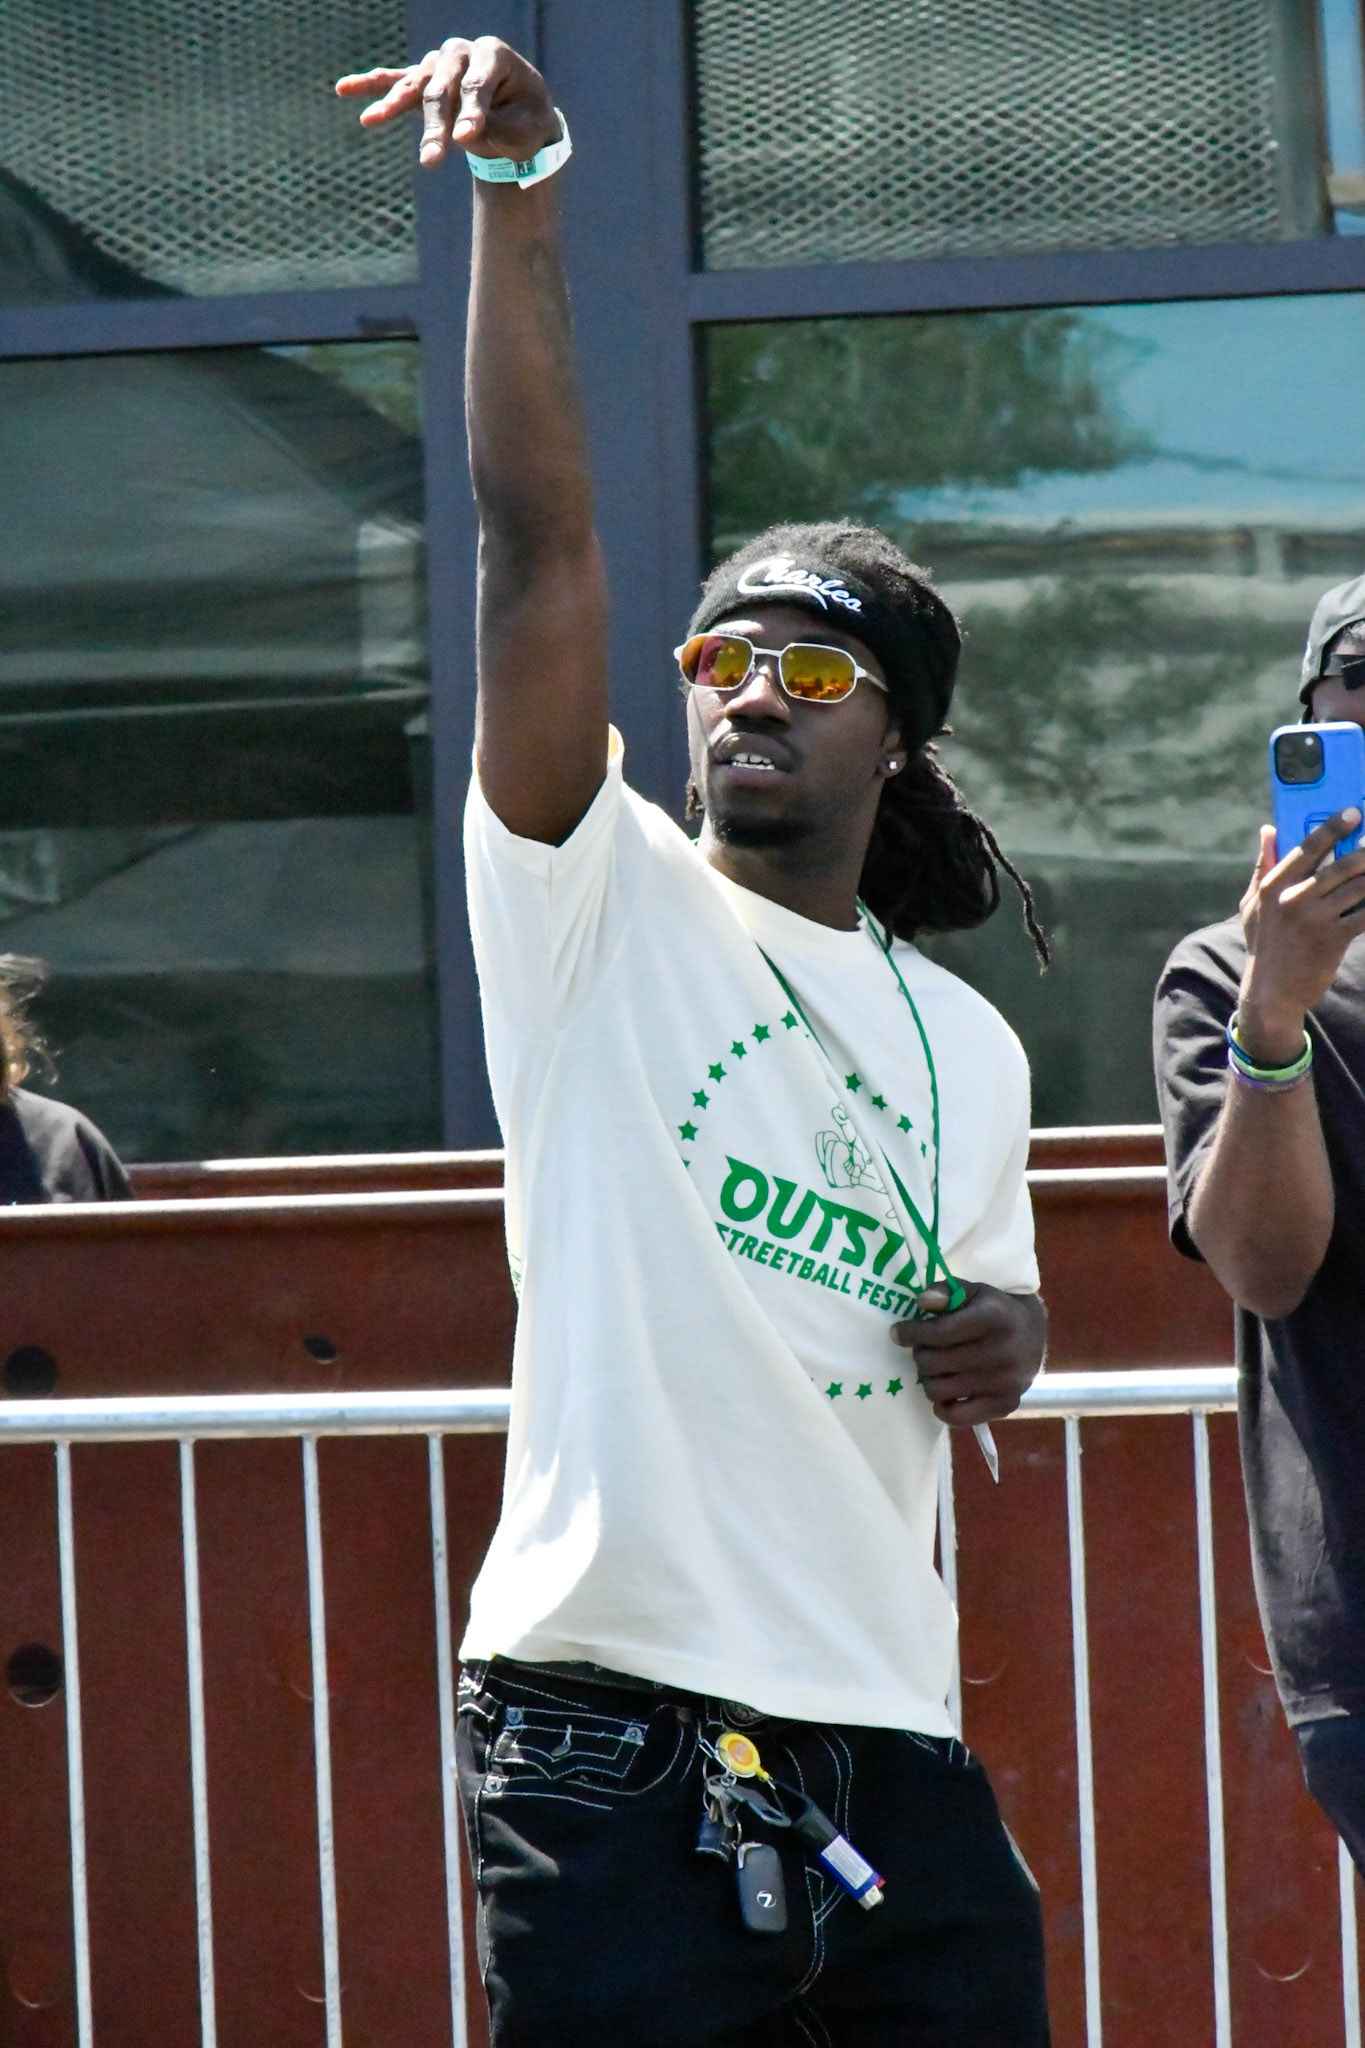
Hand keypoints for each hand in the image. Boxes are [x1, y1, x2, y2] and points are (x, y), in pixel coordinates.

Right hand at [336, 35, 558, 169]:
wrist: (520, 113)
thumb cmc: (526, 121)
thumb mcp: (526, 130)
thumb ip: (498, 129)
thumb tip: (463, 137)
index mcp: (493, 55)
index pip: (477, 85)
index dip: (472, 112)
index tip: (465, 140)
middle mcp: (462, 52)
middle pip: (442, 89)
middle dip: (435, 125)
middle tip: (431, 161)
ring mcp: (440, 64)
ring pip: (416, 86)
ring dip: (394, 105)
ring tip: (371, 120)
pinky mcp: (426, 80)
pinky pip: (395, 79)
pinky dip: (371, 85)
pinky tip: (345, 88)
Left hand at [892, 1284, 1045, 1426]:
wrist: (1032, 1335)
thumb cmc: (994, 1311)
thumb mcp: (973, 1291)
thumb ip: (946, 1291)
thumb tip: (922, 1302)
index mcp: (993, 1318)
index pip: (940, 1331)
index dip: (912, 1332)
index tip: (897, 1332)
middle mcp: (1002, 1351)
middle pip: (934, 1363)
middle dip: (920, 1355)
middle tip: (922, 1350)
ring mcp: (1005, 1382)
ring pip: (939, 1390)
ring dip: (928, 1379)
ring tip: (935, 1368)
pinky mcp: (1005, 1404)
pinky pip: (958, 1416)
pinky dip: (943, 1407)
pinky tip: (945, 1393)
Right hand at [1237, 810, 1364, 1063]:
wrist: (1271, 993)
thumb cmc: (1263, 944)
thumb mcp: (1252, 904)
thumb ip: (1263, 865)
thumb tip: (1268, 830)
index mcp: (1273, 886)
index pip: (1307, 847)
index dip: (1333, 827)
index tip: (1353, 812)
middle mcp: (1293, 899)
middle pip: (1342, 865)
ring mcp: (1315, 919)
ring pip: (1358, 887)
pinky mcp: (1334, 939)